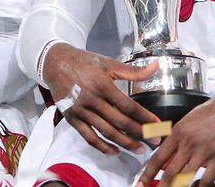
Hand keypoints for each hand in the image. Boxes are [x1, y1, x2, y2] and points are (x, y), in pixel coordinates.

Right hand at [41, 43, 160, 153]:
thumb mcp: (109, 63)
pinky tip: (115, 151)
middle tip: (155, 140)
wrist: (56, 63)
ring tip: (140, 149)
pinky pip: (89, 137)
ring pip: (106, 132)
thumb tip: (156, 67)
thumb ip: (133, 71)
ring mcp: (81, 112)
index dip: (145, 117)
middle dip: (139, 133)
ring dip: (124, 143)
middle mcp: (92, 100)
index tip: (158, 125)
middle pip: (119, 122)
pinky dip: (102, 147)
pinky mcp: (72, 119)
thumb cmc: (85, 62)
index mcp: (103, 85)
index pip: (128, 106)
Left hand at [139, 86, 214, 186]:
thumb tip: (165, 163)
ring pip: (186, 177)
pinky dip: (200, 186)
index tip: (141, 183)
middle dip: (161, 186)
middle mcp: (189, 143)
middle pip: (170, 172)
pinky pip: (206, 179)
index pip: (158, 157)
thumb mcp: (189, 121)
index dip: (148, 173)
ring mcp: (205, 152)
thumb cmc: (212, 113)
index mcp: (179, 132)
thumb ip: (176, 142)